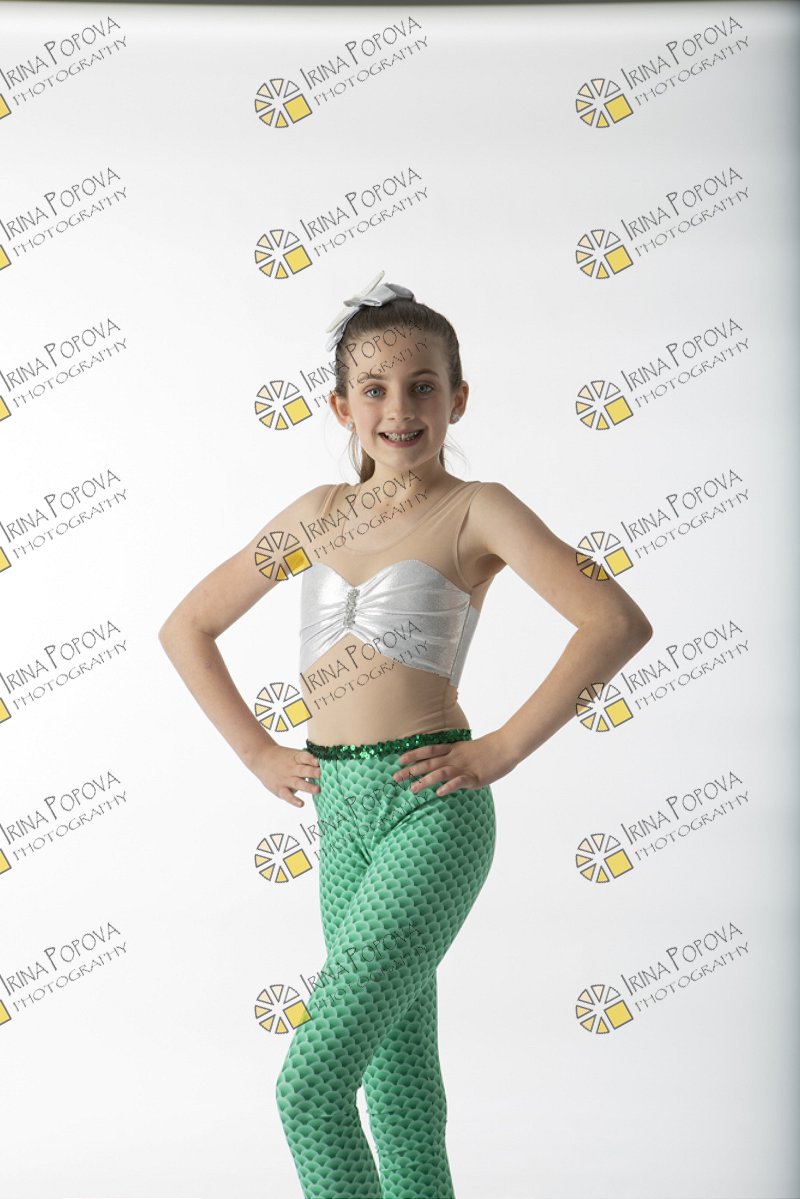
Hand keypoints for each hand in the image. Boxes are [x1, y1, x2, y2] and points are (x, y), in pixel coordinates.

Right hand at [247, 742, 320, 807]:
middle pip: (304, 770)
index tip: (320, 761)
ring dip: (309, 786)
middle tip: (324, 775)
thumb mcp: (293, 755)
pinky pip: (287, 795)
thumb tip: (328, 766)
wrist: (261, 758)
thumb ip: (307, 760)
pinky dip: (294, 800)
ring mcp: (286, 779)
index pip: (305, 757)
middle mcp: (292, 768)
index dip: (312, 759)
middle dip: (314, 773)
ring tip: (318, 790)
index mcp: (296, 758)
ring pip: (299, 783)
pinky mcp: (280, 789)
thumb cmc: (283, 757)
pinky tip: (301, 804)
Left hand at [392, 731, 517, 797]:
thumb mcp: (466, 748)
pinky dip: (448, 787)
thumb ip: (454, 755)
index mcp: (453, 749)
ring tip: (412, 789)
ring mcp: (464, 767)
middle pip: (429, 763)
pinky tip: (439, 793)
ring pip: (440, 773)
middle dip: (411, 770)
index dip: (413, 754)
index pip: (429, 750)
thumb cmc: (487, 749)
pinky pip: (459, 782)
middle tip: (395, 777)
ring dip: (425, 781)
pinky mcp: (474, 777)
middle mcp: (455, 757)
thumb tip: (442, 762)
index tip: (399, 760)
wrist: (506, 746)